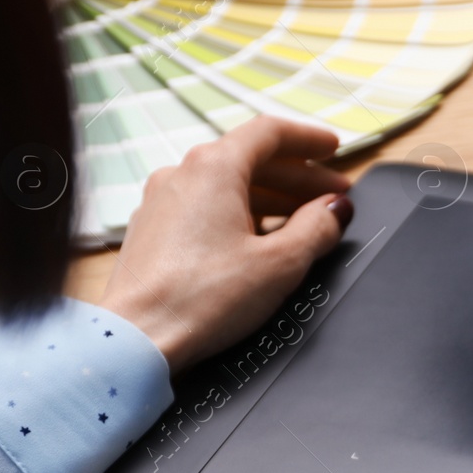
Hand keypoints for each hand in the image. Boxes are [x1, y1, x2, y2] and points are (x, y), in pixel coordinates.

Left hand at [97, 118, 352, 372]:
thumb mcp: (280, 263)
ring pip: (226, 185)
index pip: (269, 133)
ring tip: (302, 221)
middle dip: (296, 176)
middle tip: (331, 196)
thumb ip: (317, 228)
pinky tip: (258, 241)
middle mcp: (182, 175)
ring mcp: (161, 202)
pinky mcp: (152, 232)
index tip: (332, 148)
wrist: (136, 339)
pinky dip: (239, 214)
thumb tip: (335, 210)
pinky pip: (204, 208)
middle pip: (249, 159)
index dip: (309, 139)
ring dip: (270, 197)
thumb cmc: (202, 299)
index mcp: (214, 168)